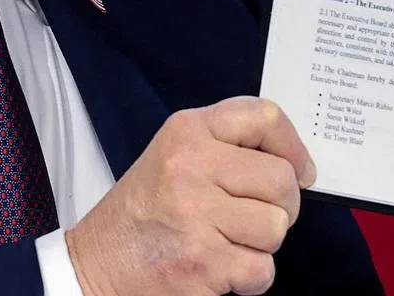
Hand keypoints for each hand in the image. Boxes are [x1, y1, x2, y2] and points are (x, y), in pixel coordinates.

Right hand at [65, 96, 315, 295]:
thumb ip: (230, 146)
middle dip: (283, 205)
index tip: (302, 171)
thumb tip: (299, 166)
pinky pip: (262, 269)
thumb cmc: (146, 209)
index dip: (294, 146)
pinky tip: (222, 268)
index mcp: (189, 131)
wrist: (91, 265)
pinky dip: (250, 277)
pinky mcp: (200, 262)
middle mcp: (191, 166)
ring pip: (276, 227)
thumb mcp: (177, 154)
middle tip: (259, 216)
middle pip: (281, 179)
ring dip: (262, 243)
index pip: (265, 116)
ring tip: (229, 241)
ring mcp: (195, 214)